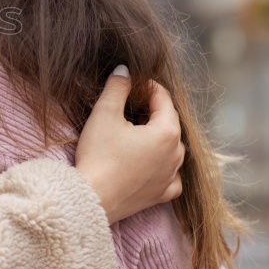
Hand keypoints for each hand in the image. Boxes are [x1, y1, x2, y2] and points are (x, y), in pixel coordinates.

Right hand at [75, 65, 184, 223]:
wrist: (92, 198)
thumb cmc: (99, 155)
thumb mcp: (104, 114)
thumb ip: (117, 87)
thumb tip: (124, 69)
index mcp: (166, 132)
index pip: (163, 100)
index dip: (149, 87)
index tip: (136, 81)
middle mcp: (176, 155)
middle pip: (169, 123)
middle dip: (153, 111)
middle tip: (133, 102)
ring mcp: (171, 176)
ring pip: (172, 149)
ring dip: (158, 136)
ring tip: (138, 130)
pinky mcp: (161, 194)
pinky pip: (170, 176)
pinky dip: (163, 167)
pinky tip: (152, 164)